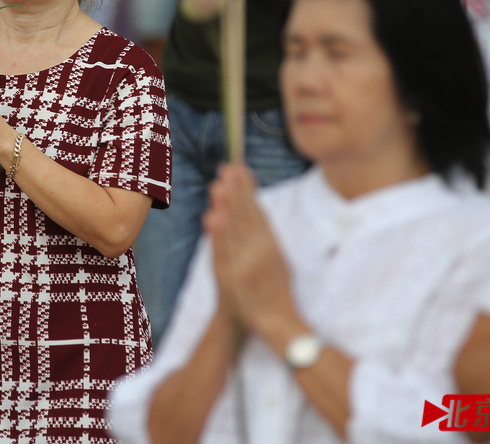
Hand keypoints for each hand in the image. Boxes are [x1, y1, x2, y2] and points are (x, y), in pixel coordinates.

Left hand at [204, 164, 299, 336]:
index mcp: (270, 244)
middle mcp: (259, 250)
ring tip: (218, 184)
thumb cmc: (273, 289)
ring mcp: (244, 263)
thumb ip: (265, 234)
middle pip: (245, 215)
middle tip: (228, 167)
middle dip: (237, 190)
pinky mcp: (231, 276)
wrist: (272, 323)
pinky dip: (217, 234)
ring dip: (226, 206)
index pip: (257, 210)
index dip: (248, 188)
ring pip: (233, 229)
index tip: (240, 168)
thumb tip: (256, 207)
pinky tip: (211, 217)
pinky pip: (223, 251)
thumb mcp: (278, 258)